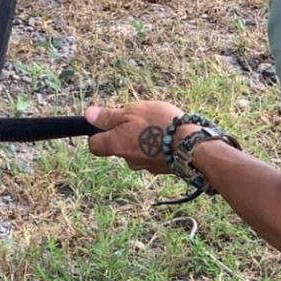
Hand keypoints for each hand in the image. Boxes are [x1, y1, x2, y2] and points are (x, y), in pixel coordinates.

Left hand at [85, 101, 199, 174]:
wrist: (192, 146)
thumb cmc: (160, 125)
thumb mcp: (130, 112)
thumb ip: (108, 116)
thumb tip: (88, 115)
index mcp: (116, 145)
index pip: (94, 145)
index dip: (97, 134)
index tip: (106, 123)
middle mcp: (127, 160)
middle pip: (118, 146)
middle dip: (125, 133)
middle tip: (139, 119)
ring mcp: (145, 166)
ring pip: (137, 150)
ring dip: (143, 139)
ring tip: (158, 125)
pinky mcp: (162, 169)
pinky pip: (153, 155)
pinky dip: (157, 147)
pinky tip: (168, 136)